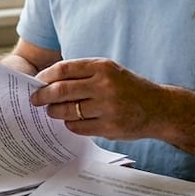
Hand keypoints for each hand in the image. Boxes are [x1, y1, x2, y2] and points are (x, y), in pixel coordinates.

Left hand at [29, 58, 165, 139]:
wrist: (159, 108)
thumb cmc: (129, 88)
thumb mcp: (110, 71)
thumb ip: (84, 73)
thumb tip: (50, 81)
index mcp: (103, 67)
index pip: (64, 69)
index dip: (46, 76)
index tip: (37, 82)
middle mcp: (104, 86)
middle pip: (61, 91)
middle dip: (43, 96)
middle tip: (35, 99)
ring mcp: (107, 108)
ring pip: (68, 111)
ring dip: (55, 112)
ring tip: (51, 111)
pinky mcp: (109, 128)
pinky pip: (79, 127)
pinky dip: (70, 124)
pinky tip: (70, 121)